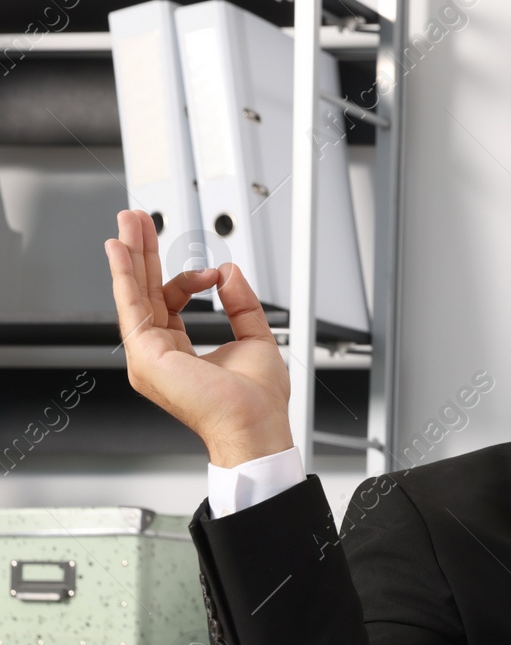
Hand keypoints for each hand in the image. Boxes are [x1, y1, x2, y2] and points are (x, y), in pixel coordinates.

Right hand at [105, 209, 292, 466]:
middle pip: (143, 291)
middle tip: (136, 220)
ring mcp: (148, 355)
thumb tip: (230, 272)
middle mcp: (158, 352)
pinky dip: (124, 276)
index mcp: (179, 351)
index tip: (212, 272)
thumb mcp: (255, 338)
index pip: (168, 301)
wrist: (256, 425)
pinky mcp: (146, 355)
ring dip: (131, 255)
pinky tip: (119, 251)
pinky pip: (131, 306)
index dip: (187, 279)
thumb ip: (242, 304)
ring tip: (129, 221)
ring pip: (134, 293)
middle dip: (141, 252)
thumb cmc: (256, 401)